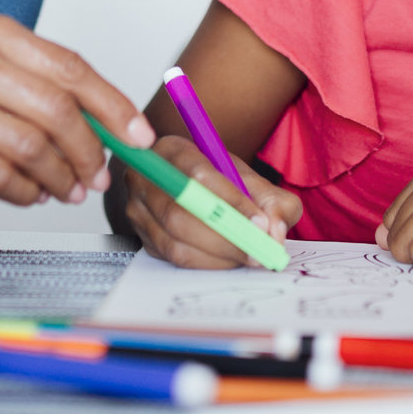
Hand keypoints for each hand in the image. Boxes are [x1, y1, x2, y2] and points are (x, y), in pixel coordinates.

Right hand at [0, 9, 152, 206]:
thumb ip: (32, 77)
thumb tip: (103, 120)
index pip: (69, 67)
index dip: (112, 107)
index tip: (136, 136)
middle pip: (56, 111)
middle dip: (90, 152)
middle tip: (99, 174)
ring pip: (30, 148)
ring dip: (59, 178)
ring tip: (65, 188)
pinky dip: (24, 193)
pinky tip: (30, 193)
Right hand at [124, 136, 301, 268]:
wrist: (206, 196)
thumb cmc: (228, 185)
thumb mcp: (255, 182)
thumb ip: (273, 202)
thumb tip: (274, 232)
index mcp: (172, 149)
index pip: (197, 174)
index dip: (229, 200)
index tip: (260, 222)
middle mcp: (146, 177)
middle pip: (179, 212)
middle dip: (225, 235)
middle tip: (258, 247)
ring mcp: (138, 210)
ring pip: (174, 240)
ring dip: (218, 254)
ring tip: (250, 255)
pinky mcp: (144, 238)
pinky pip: (173, 258)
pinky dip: (207, 263)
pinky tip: (230, 259)